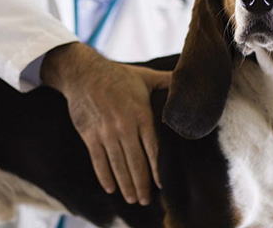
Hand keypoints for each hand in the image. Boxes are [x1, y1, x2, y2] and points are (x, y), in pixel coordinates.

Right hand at [41, 42, 169, 204]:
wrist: (83, 72)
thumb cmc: (118, 75)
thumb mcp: (146, 76)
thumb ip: (168, 82)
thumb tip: (190, 81)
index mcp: (141, 113)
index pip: (152, 147)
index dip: (157, 168)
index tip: (161, 185)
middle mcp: (124, 125)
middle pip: (135, 161)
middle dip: (142, 183)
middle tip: (146, 200)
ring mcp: (105, 131)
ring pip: (117, 164)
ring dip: (125, 184)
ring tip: (132, 199)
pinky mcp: (89, 134)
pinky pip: (98, 160)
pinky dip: (104, 176)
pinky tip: (111, 188)